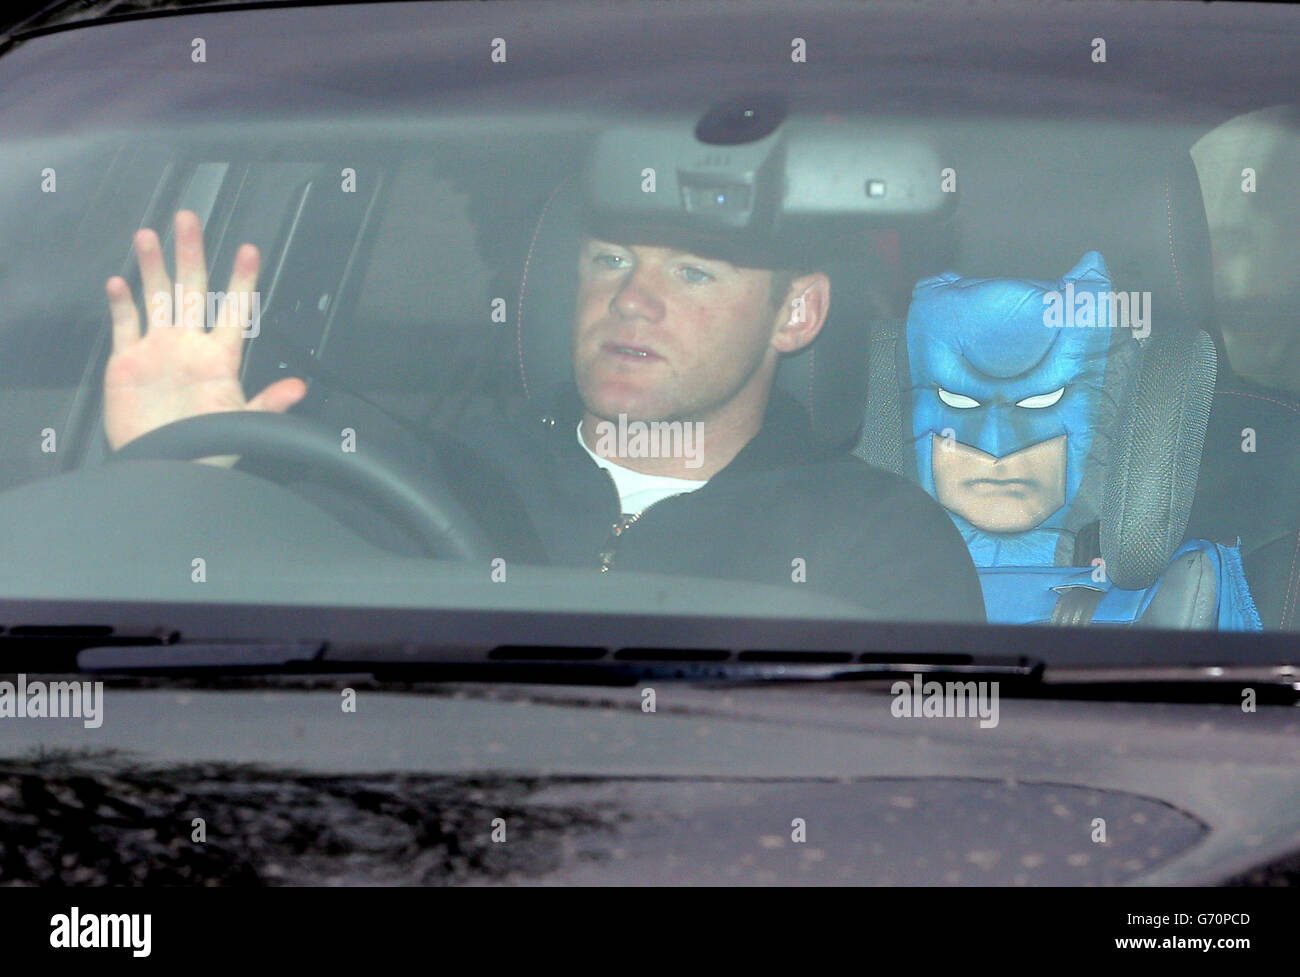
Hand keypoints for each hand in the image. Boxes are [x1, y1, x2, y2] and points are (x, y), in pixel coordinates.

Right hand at [102, 209, 306, 456]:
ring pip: (156, 297)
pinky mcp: (127, 362)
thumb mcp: (242, 424)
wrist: (165, 468)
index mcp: (219, 357)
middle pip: (190, 290)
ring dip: (153, 267)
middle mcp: (188, 346)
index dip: (242, 281)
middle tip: (189, 218)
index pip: (234, 310)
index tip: (249, 250)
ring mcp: (157, 350)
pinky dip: (121, 304)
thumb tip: (300, 388)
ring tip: (150, 235)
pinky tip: (119, 282)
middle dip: (190, 254)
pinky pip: (125, 326)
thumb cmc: (208, 449)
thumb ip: (268, 403)